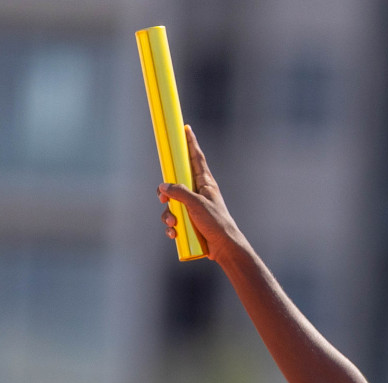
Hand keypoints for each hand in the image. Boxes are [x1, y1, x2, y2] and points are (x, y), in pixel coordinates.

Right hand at [157, 125, 242, 259]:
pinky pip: (174, 220)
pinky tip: (175, 234)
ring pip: (172, 204)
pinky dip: (172, 227)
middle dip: (166, 192)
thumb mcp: (196, 204)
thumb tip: (163, 186)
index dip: (190, 143)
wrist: (224, 248)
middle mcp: (199, 192)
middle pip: (176, 182)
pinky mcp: (191, 221)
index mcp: (205, 183)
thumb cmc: (215, 223)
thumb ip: (179, 192)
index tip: (186, 128)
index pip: (196, 158)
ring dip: (168, 215)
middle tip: (163, 197)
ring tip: (174, 223)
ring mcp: (194, 207)